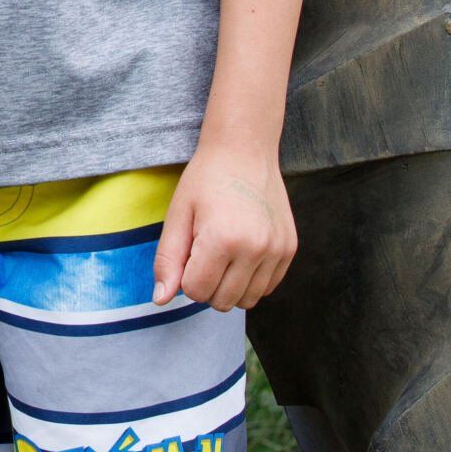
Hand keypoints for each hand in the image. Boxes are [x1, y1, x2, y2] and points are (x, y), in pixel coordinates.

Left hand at [153, 142, 296, 312]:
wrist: (245, 150)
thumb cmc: (205, 180)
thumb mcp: (178, 215)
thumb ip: (168, 260)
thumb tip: (160, 300)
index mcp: (223, 240)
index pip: (196, 291)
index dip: (185, 277)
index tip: (189, 251)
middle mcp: (255, 249)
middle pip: (222, 301)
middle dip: (207, 285)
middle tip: (204, 252)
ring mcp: (277, 250)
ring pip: (247, 300)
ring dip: (230, 287)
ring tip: (223, 255)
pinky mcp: (289, 249)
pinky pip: (267, 287)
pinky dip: (251, 280)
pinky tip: (242, 254)